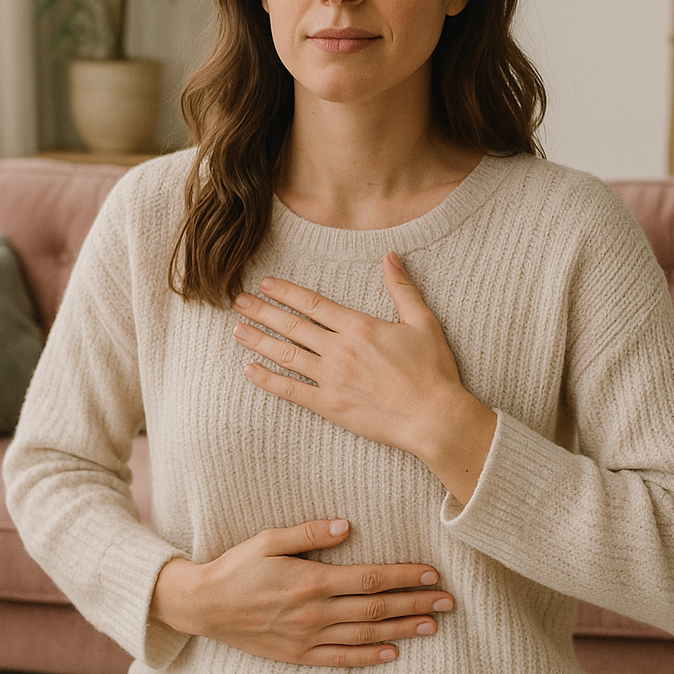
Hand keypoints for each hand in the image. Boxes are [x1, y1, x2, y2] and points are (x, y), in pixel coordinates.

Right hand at [149, 519, 453, 665]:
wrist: (204, 605)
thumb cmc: (237, 566)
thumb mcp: (269, 539)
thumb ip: (309, 533)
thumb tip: (347, 525)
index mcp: (311, 581)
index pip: (369, 578)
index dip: (404, 576)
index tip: (431, 573)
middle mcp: (314, 612)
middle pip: (375, 608)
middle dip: (415, 603)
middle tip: (447, 601)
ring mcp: (307, 638)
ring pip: (365, 635)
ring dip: (401, 630)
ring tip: (432, 625)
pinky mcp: (298, 655)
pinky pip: (340, 659)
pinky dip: (368, 657)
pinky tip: (391, 653)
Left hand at [232, 252, 495, 502]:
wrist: (435, 418)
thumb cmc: (433, 370)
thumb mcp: (423, 321)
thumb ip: (402, 288)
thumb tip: (390, 256)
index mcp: (360, 327)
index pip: (313, 304)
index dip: (287, 292)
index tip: (266, 283)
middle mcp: (340, 350)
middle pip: (293, 326)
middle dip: (263, 311)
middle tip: (238, 301)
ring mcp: (332, 379)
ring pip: (287, 355)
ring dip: (259, 341)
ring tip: (238, 330)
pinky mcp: (330, 406)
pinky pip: (292, 391)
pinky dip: (269, 380)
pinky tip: (250, 371)